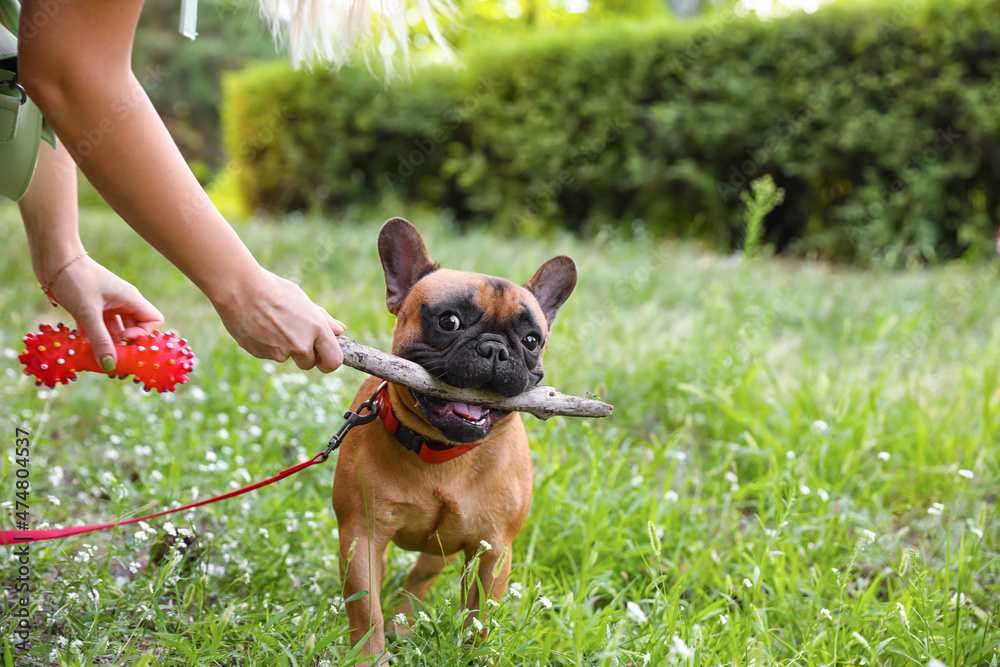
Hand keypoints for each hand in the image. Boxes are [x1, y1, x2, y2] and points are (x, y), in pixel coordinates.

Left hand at [46, 255, 164, 371]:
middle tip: (112, 362)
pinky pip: (96, 329)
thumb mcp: (88, 312)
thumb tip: (110, 366)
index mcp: (130, 299)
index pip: (153, 321)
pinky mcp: (90, 309)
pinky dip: (91, 340)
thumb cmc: (75, 278)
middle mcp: (122, 303)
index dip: (143, 335)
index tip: (124, 340)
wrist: (52, 258)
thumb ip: (100, 340)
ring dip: (106, 345)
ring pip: (113, 332)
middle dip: (124, 347)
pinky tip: (82, 349)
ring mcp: (106, 306)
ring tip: (95, 360)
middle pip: (133, 330)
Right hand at [213, 268, 344, 372]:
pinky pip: (269, 354)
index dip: (328, 362)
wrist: (240, 289)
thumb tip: (339, 331)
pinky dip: (266, 345)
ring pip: (286, 357)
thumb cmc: (273, 289)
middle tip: (292, 333)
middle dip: (304, 354)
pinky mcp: (261, 355)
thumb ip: (323, 318)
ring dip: (282, 347)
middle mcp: (301, 345)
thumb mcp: (303, 300)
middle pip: (308, 363)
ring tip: (271, 322)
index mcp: (317, 329)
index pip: (334, 361)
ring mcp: (280, 352)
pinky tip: (259, 326)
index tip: (323, 357)